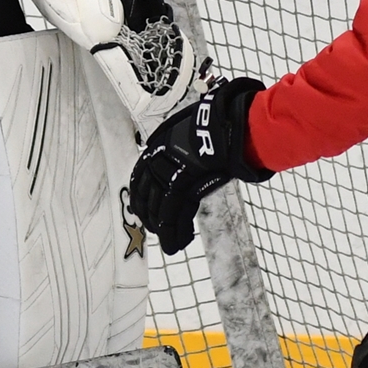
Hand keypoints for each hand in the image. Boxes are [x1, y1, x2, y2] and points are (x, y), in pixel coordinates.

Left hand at [129, 77, 270, 253]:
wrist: (225, 124)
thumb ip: (188, 143)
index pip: (142, 178)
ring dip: (165, 230)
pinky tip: (177, 244)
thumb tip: (194, 147)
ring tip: (171, 244)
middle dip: (150, 215)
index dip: (143, 197)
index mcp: (158, 146)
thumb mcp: (195, 130)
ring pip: (160, 209)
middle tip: (156, 230)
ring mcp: (168, 173)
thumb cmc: (216, 123)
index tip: (144, 209)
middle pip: (148, 195)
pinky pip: (173, 215)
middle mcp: (157, 160)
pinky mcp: (181, 187)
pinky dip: (174, 232)